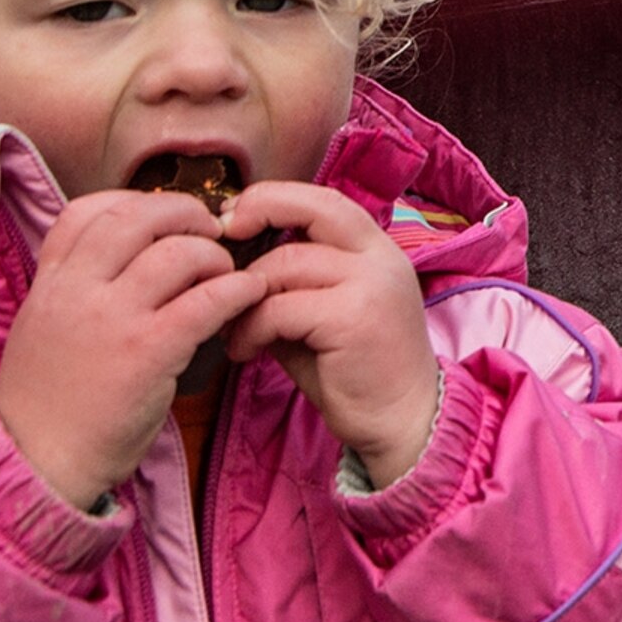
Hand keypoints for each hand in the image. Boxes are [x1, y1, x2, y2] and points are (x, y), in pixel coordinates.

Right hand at [0, 191, 272, 509]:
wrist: (38, 464)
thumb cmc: (54, 404)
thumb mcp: (43, 330)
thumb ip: (78, 291)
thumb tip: (132, 259)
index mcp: (49, 284)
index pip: (85, 211)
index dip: (134, 203)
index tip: (164, 217)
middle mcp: (75, 292)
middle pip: (137, 217)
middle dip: (184, 213)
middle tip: (211, 232)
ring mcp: (111, 319)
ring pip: (179, 252)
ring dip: (216, 256)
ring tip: (227, 276)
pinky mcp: (149, 351)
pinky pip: (208, 300)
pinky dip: (239, 290)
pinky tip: (248, 297)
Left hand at [220, 182, 439, 489]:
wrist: (401, 423)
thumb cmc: (355, 373)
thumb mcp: (323, 316)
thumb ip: (292, 284)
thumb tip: (231, 265)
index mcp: (377, 252)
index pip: (325, 199)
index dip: (275, 198)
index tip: (233, 217)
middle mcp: (382, 259)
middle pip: (313, 208)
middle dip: (258, 212)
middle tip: (220, 241)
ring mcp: (372, 285)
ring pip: (284, 265)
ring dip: (243, 297)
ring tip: (233, 331)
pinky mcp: (353, 318)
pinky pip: (278, 307)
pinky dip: (251, 329)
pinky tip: (246, 352)